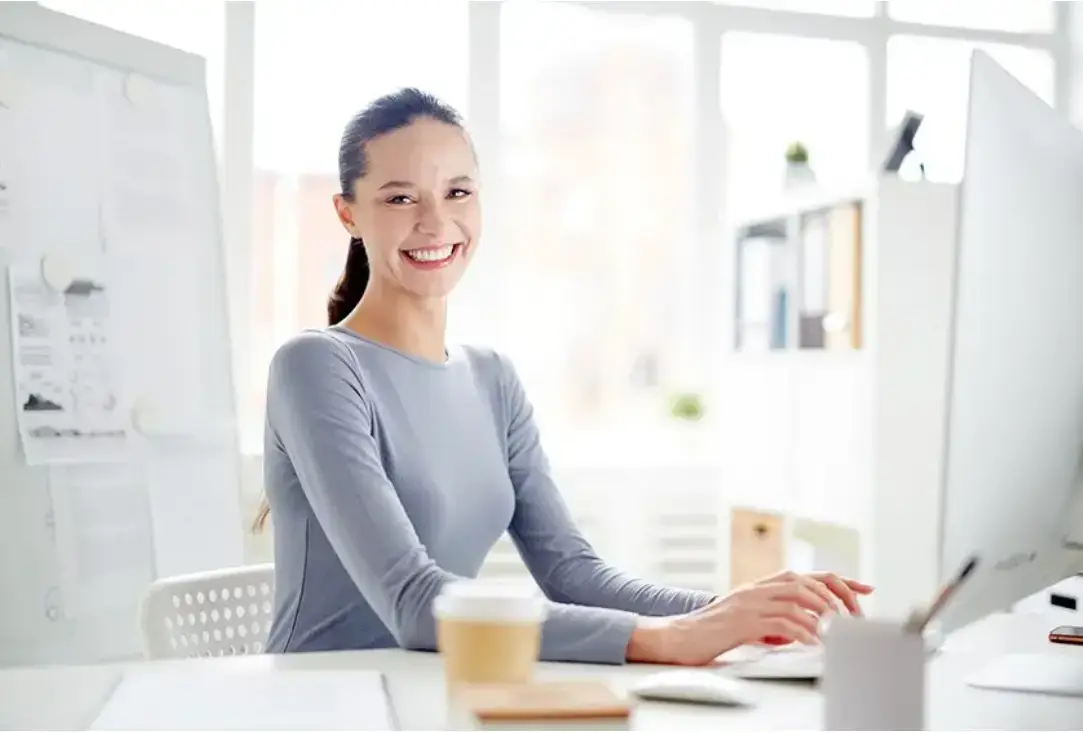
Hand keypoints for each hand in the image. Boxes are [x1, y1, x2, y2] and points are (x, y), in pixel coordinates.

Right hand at [628, 572, 868, 665]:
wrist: (678, 637)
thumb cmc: (713, 632)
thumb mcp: (750, 620)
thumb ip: (776, 619)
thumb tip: (805, 629)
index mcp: (762, 586)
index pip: (809, 576)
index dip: (840, 581)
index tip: (865, 589)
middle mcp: (758, 588)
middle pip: (807, 581)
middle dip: (837, 598)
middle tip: (854, 619)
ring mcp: (750, 601)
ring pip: (797, 597)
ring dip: (823, 613)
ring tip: (838, 630)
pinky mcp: (743, 619)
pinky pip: (781, 621)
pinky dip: (803, 631)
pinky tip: (814, 642)